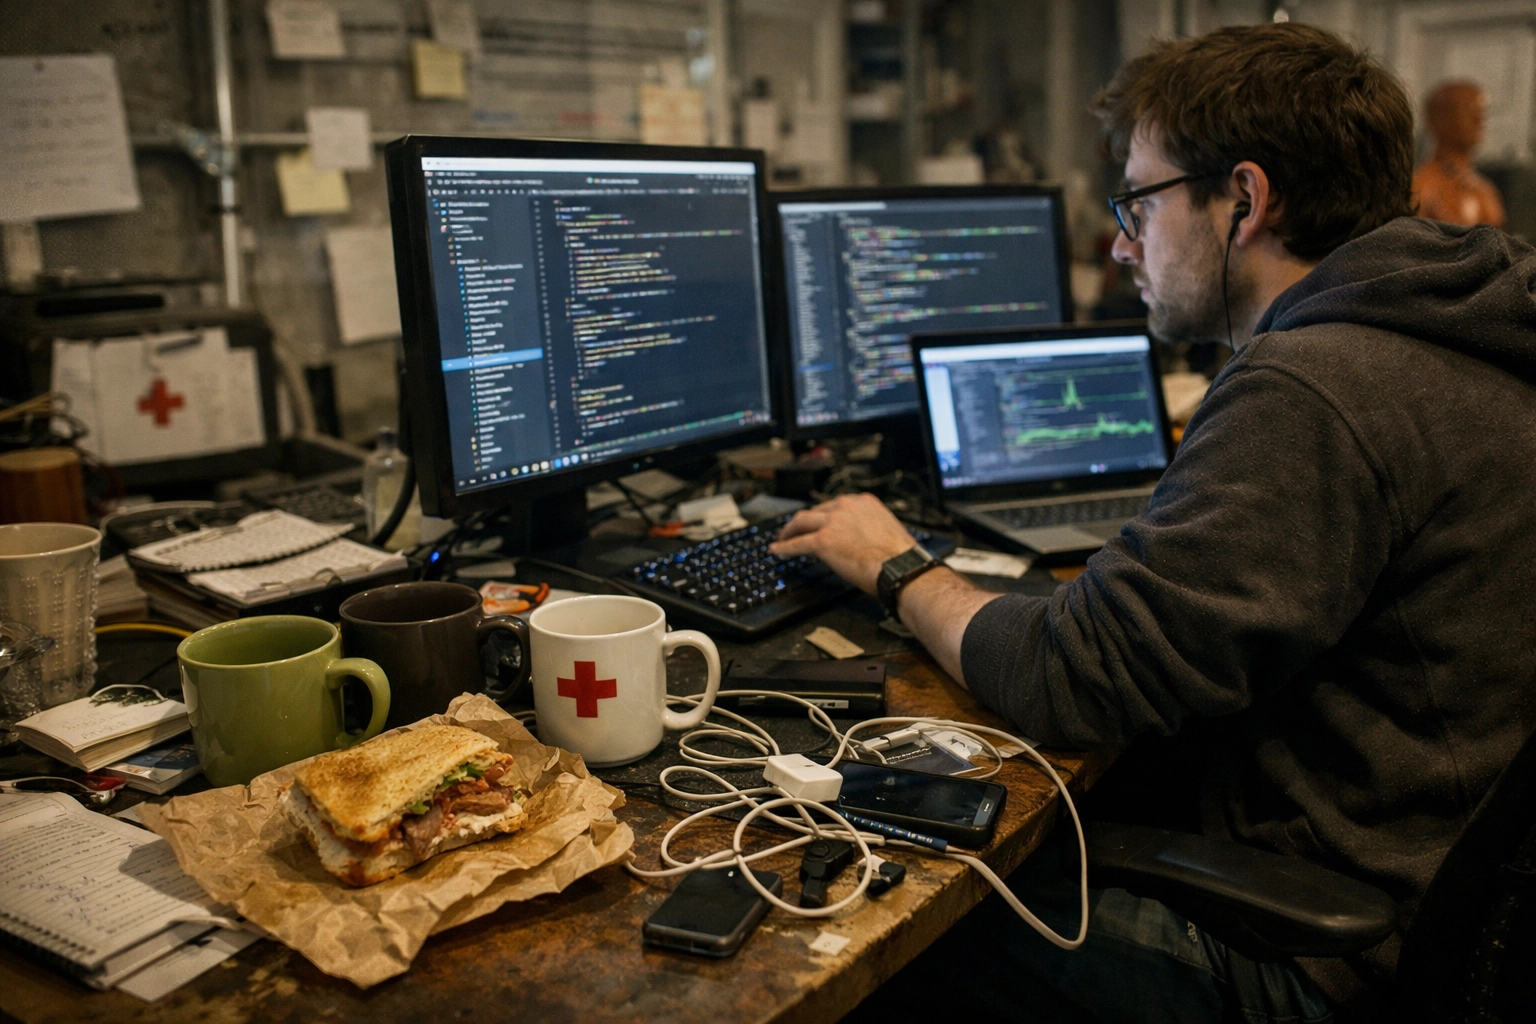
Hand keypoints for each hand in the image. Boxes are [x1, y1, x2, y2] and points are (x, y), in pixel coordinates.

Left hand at [768, 493, 919, 593]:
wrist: (900, 567)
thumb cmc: (898, 556)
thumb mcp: (883, 529)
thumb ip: (866, 527)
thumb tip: (856, 539)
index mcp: (863, 502)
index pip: (834, 506)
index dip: (822, 516)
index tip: (817, 523)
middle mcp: (846, 506)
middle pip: (815, 511)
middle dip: (803, 522)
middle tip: (795, 531)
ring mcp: (832, 522)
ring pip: (801, 522)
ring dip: (789, 530)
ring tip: (782, 539)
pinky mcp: (823, 540)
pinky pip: (797, 543)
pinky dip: (784, 547)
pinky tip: (777, 550)